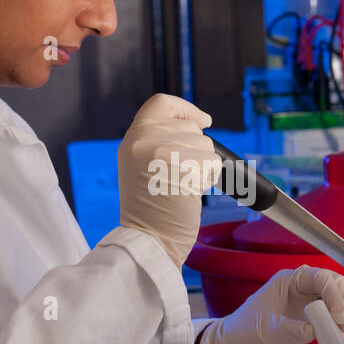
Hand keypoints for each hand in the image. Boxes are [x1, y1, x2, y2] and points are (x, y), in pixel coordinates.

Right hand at [117, 94, 219, 269]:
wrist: (149, 241)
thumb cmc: (152, 209)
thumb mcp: (143, 165)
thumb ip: (160, 140)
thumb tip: (200, 123)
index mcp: (132, 138)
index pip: (161, 102)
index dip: (186, 109)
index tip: (203, 122)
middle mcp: (142, 141)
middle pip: (190, 128)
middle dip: (197, 151)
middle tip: (181, 177)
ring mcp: (160, 153)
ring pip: (205, 146)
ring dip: (203, 167)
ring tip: (182, 187)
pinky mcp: (181, 169)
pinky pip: (212, 163)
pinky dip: (208, 179)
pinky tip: (189, 193)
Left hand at [197, 266, 343, 343]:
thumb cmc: (243, 334)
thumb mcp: (265, 332)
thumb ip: (290, 330)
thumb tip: (313, 330)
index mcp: (288, 281)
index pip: (319, 277)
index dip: (334, 294)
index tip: (338, 315)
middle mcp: (300, 288)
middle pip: (334, 285)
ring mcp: (307, 303)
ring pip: (337, 300)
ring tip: (343, 333)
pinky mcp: (310, 320)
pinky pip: (332, 318)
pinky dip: (339, 326)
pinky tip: (338, 338)